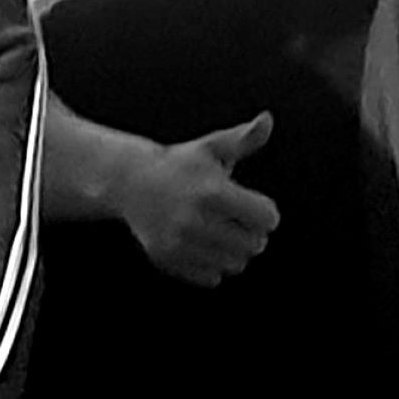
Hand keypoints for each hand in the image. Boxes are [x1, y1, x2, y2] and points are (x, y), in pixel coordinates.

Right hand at [124, 113, 279, 285]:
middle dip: (252, 234)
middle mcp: (195, 218)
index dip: (266, 213)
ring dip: (235, 252)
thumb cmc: (181, 164)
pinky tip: (202, 247)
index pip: (267, 218)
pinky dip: (212, 267)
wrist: (131, 182)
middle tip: (237, 222)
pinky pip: (212, 278)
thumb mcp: (212, 148)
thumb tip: (267, 120)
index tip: (253, 207)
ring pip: (235, 264)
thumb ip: (244, 139)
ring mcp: (179, 241)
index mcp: (212, 191)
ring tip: (221, 234)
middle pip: (255, 245)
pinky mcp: (168, 259)